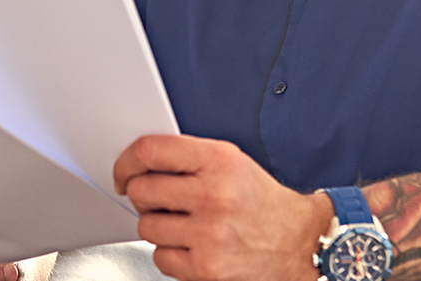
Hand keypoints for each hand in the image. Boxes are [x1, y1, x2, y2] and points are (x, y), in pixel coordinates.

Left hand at [114, 134, 332, 280]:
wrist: (297, 240)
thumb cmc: (261, 199)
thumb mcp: (232, 161)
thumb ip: (190, 157)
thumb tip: (141, 161)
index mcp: (219, 160)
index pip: (152, 151)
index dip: (127, 160)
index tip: (123, 170)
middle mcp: (214, 194)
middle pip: (141, 190)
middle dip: (143, 194)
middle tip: (158, 197)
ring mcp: (209, 234)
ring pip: (147, 226)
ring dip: (158, 224)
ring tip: (185, 220)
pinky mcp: (206, 268)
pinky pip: (159, 257)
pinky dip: (170, 252)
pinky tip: (192, 242)